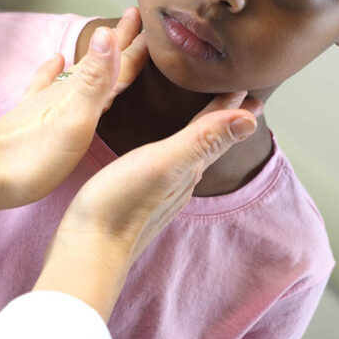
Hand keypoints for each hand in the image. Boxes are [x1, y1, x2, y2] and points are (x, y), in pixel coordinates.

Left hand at [0, 8, 147, 218]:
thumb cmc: (32, 156)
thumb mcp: (74, 120)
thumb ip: (94, 80)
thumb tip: (107, 33)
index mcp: (80, 93)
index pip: (117, 62)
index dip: (136, 44)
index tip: (153, 21)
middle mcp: (64, 92)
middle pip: (100, 62)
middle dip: (120, 42)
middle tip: (136, 18)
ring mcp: (45, 102)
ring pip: (80, 73)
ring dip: (98, 57)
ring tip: (110, 40)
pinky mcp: (30, 117)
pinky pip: (47, 85)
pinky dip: (53, 71)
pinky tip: (54, 61)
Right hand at [33, 92, 262, 321]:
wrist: (87, 251)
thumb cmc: (120, 204)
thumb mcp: (165, 163)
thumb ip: (203, 140)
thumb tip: (251, 120)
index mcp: (189, 167)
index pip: (217, 130)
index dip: (230, 106)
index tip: (248, 87)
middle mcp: (181, 180)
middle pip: (209, 142)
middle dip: (223, 119)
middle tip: (240, 101)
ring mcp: (162, 192)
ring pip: (192, 156)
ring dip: (203, 134)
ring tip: (208, 120)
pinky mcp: (141, 199)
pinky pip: (170, 167)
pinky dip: (179, 150)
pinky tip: (167, 154)